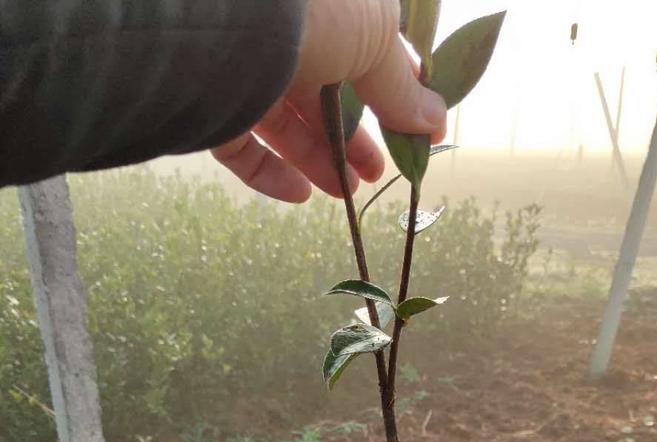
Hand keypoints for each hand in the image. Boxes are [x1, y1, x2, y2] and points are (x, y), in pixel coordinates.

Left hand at [212, 0, 446, 201]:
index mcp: (327, 3)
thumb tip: (434, 121)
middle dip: (354, 135)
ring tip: (348, 189)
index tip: (416, 124)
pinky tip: (299, 193)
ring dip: (320, 159)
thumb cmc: (311, 8)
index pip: (363, 43)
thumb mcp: (375, 39)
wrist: (221, 15)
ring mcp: (241, 63)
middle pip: (323, 89)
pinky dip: (269, 173)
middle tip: (379, 171)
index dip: (392, 85)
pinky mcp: (208, 100)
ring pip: (284, 121)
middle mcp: (283, 29)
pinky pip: (240, 145)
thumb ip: (401, 86)